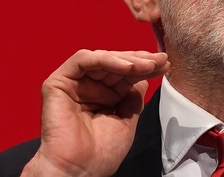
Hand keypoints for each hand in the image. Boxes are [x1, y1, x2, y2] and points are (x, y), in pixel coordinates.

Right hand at [21, 50, 168, 176]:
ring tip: (147, 65)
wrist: (79, 170)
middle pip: (115, 63)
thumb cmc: (100, 153)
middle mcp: (88, 87)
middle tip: (160, 60)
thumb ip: (133, 97)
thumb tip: (144, 77)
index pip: (125, 74)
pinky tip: (127, 67)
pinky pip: (83, 60)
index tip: (165, 65)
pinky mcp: (58, 82)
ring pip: (102, 58)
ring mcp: (73, 83)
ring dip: (127, 59)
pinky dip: (106, 59)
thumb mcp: (127, 120)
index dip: (145, 67)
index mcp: (103, 96)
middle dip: (140, 60)